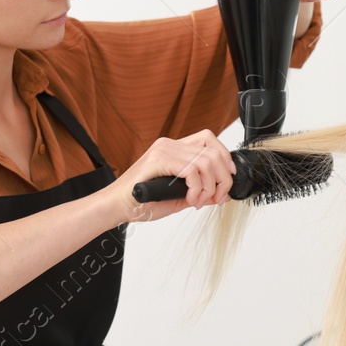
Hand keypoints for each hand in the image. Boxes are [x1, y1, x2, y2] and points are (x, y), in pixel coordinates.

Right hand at [110, 129, 234, 224]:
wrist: (117, 206)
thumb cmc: (142, 201)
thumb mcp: (179, 196)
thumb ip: (201, 191)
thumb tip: (223, 194)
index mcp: (174, 149)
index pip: (209, 140)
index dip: (224, 157)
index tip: (229, 178)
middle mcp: (169, 145)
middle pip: (213, 151)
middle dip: (223, 179)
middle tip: (217, 198)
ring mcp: (164, 150)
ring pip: (206, 162)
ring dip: (210, 187)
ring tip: (199, 202)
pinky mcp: (159, 160)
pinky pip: (192, 171)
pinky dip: (197, 189)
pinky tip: (190, 200)